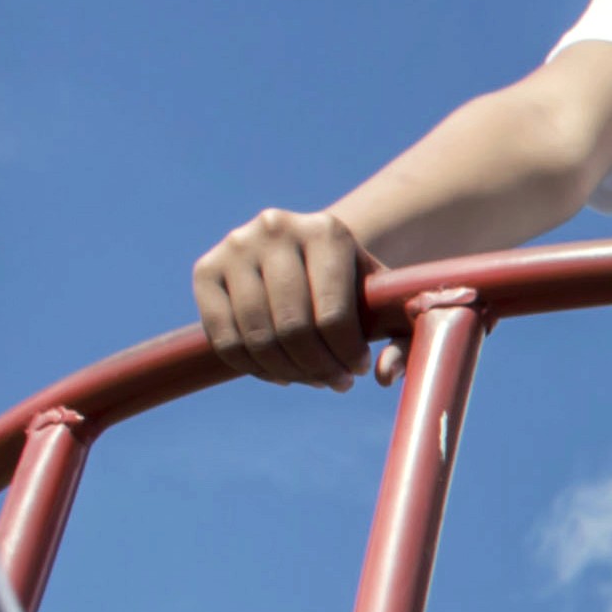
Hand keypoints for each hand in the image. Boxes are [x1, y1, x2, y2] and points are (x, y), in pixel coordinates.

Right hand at [191, 206, 387, 388]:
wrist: (308, 256)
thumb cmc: (355, 287)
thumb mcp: (389, 306)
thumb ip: (406, 338)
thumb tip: (384, 375)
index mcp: (327, 231)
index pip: (332, 314)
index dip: (346, 354)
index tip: (359, 369)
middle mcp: (275, 228)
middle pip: (292, 328)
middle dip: (319, 367)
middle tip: (336, 383)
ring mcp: (234, 246)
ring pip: (257, 336)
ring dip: (289, 372)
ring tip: (312, 379)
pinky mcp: (205, 270)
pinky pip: (223, 339)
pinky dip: (253, 368)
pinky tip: (281, 374)